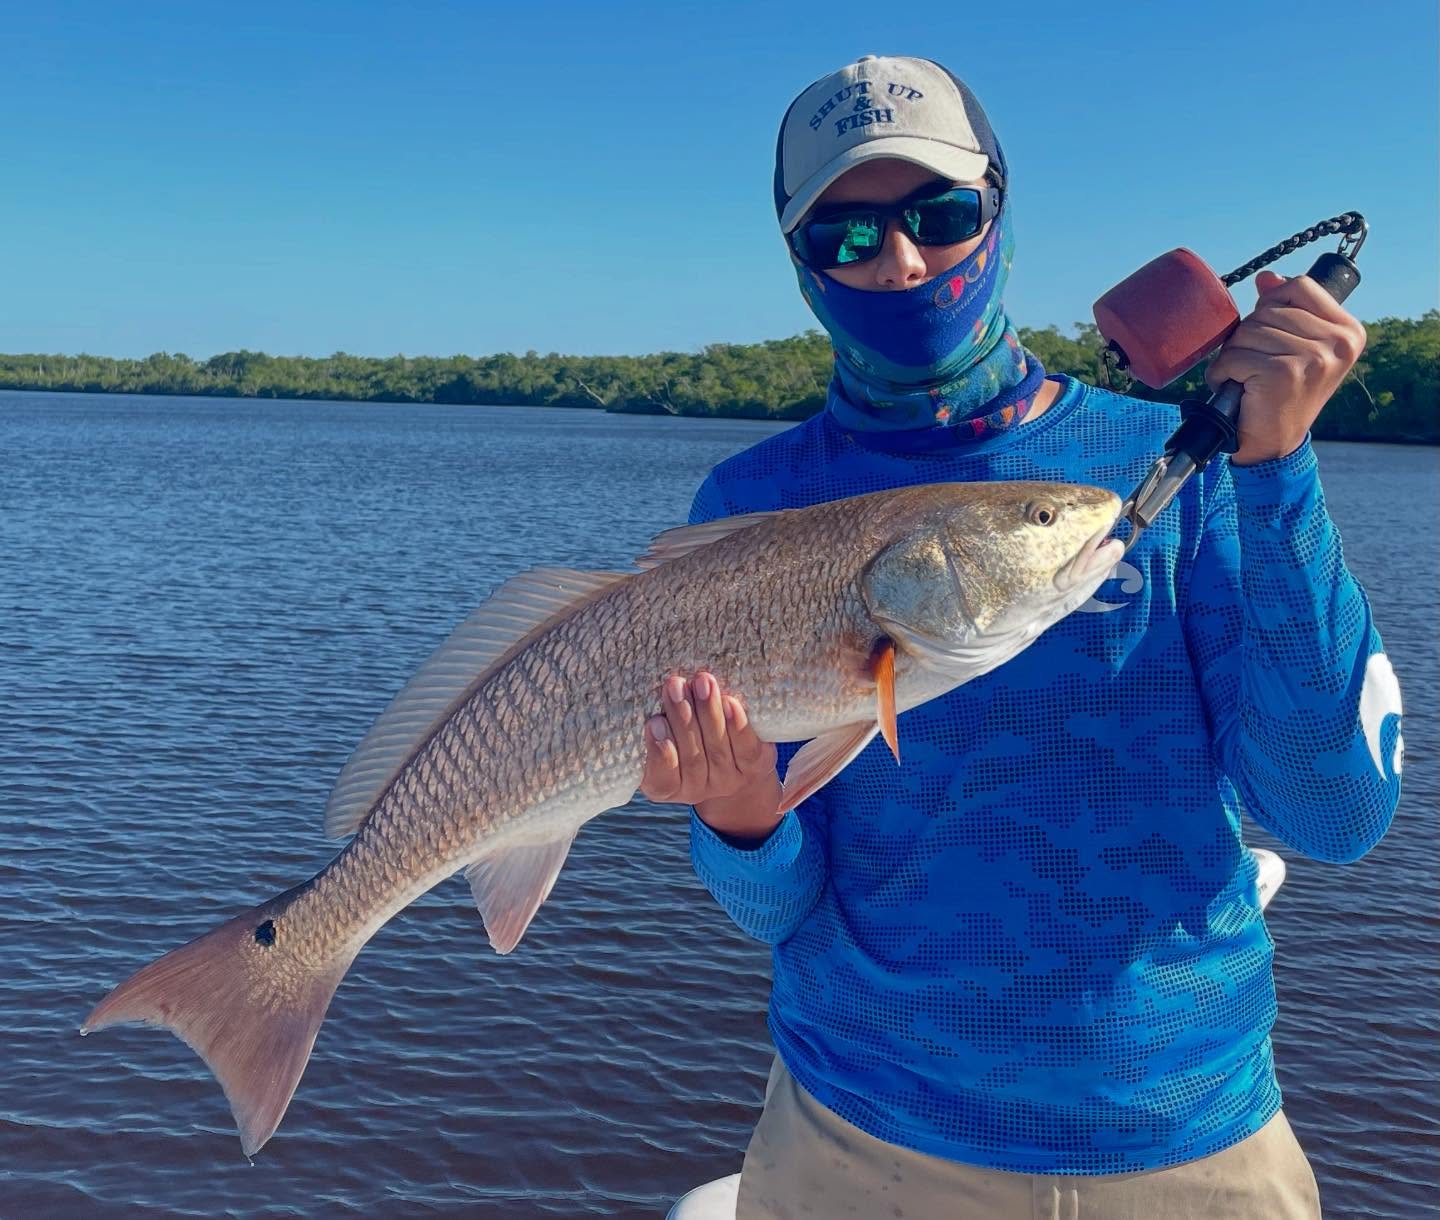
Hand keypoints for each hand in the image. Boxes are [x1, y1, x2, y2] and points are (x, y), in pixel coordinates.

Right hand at [640, 672, 781, 839]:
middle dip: (682, 717)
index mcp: (663, 787)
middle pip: (691, 757)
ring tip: (701, 682)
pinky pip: (746, 749)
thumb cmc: (684, 736)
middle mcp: (695, 790)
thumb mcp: (663, 732)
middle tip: (674, 685)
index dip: (658, 753)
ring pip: (717, 750)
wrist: (730, 757)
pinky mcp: (754, 768)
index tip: (654, 722)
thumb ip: (657, 721)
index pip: (660, 778)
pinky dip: (737, 725)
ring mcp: (727, 782)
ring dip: (708, 712)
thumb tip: (657, 691)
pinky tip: (729, 702)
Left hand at [1205, 269, 1365, 465]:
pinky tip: (1236, 389)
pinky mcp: (1284, 373)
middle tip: (1255, 365)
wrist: (1274, 444)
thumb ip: (1284, 308)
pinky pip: (1234, 356)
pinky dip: (1222, 373)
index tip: (1269, 331)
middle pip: (1267, 310)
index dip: (1272, 303)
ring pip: (1247, 332)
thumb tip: (1267, 277)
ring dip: (1233, 356)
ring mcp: (1313, 357)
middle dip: (1248, 336)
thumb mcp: (1292, 346)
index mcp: (1348, 331)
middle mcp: (1338, 343)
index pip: (1300, 287)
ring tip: (1247, 378)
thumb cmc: (1281, 393)